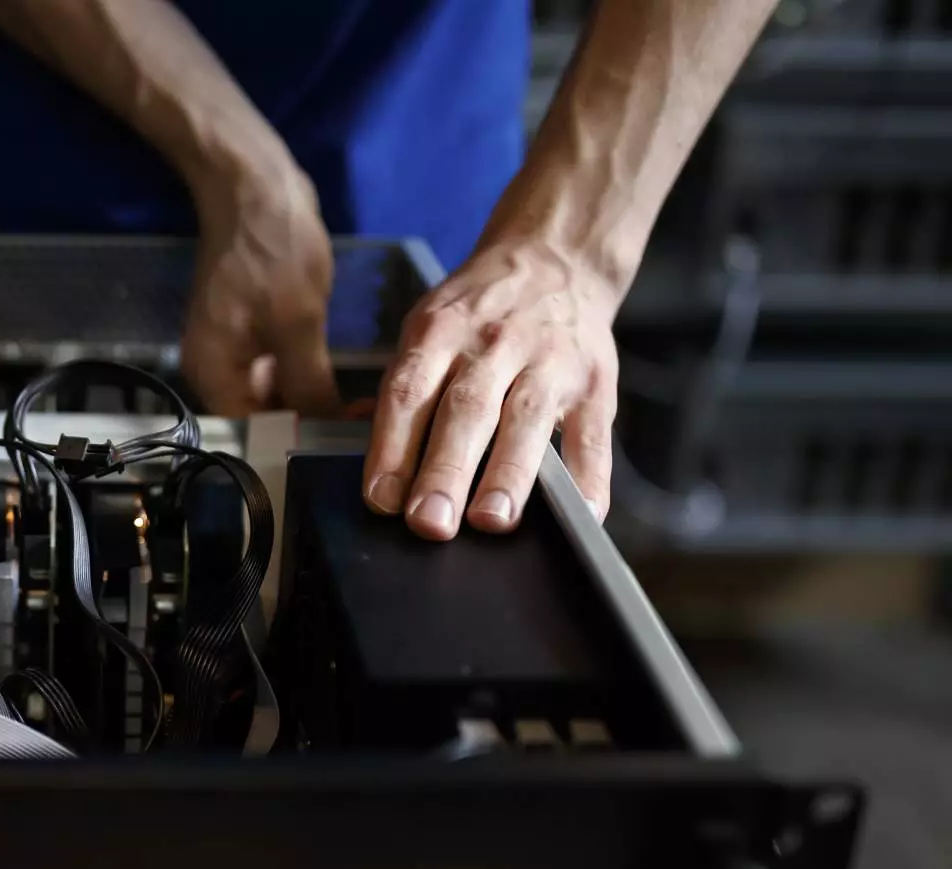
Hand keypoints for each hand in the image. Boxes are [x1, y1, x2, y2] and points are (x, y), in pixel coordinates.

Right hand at [182, 157, 340, 417]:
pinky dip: (303, 369)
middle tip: (357, 423)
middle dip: (306, 418)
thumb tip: (328, 429)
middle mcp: (214, 368)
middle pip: (261, 414)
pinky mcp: (248, 325)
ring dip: (309, 394)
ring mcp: (231, 345)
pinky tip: (337, 371)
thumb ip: (310, 385)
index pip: (252, 434)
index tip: (341, 444)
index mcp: (213, 375)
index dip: (296, 441)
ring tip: (354, 402)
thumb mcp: (298, 325)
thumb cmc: (272, 251)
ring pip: (273, 389)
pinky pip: (276, 362)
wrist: (253, 185)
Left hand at [362, 236, 620, 539]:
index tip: (383, 500)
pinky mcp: (596, 382)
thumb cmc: (478, 312)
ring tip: (491, 521)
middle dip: (445, 470)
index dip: (392, 448)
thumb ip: (402, 392)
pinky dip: (588, 477)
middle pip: (466, 410)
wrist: (555, 257)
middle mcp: (494, 343)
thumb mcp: (427, 328)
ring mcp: (550, 361)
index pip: (410, 392)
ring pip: (527, 420)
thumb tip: (361, 453)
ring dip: (508, 474)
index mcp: (441, 331)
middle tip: (430, 523)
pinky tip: (579, 514)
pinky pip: (593, 435)